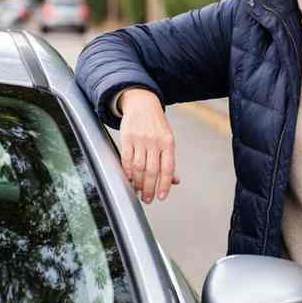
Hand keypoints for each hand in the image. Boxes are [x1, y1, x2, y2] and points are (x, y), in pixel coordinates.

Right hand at [119, 88, 179, 202]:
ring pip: (139, 167)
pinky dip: (127, 171)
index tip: (161, 197)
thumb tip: (174, 181)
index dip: (165, 185)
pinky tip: (129, 179)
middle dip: (149, 188)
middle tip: (147, 199)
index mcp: (168, 143)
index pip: (168, 168)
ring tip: (138, 192)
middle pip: (152, 171)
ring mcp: (140, 139)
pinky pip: (126, 159)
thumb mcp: (168, 140)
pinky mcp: (127, 137)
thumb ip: (169, 161)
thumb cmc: (157, 126)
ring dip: (138, 183)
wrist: (142, 103)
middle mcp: (155, 141)